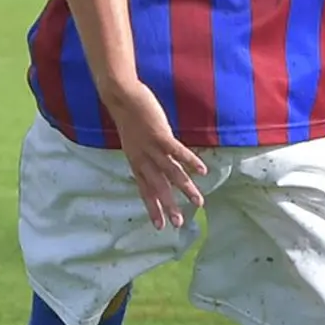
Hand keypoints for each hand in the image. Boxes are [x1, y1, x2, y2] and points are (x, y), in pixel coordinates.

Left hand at [103, 81, 207, 229]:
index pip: (145, 191)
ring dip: (185, 188)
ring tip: (199, 201)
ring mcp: (152, 148)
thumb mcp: (134, 142)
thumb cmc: (130, 118)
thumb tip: (159, 164)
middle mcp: (143, 160)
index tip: (160, 226)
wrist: (122, 97)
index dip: (153, 208)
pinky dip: (191, 162)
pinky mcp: (161, 135)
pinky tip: (202, 171)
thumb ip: (146, 155)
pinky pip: (178, 152)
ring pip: (171, 173)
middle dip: (169, 206)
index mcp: (136, 162)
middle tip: (179, 223)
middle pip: (158, 188)